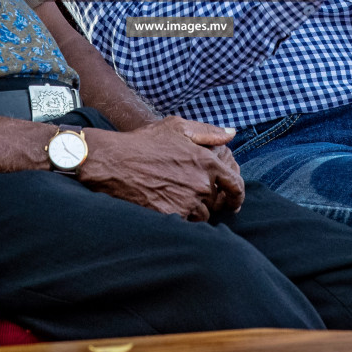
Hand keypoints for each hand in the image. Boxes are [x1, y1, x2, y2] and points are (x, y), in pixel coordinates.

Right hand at [77, 117, 244, 220]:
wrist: (114, 162)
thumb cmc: (144, 142)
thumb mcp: (177, 127)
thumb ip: (209, 132)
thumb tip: (232, 134)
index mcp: (207, 161)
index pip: (236, 185)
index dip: (237, 195)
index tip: (234, 201)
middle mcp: (201, 184)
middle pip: (217, 202)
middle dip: (208, 199)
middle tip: (191, 193)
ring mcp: (187, 201)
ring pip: (202, 215)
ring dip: (194, 210)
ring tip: (174, 197)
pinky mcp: (172, 215)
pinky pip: (185, 223)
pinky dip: (179, 218)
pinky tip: (166, 206)